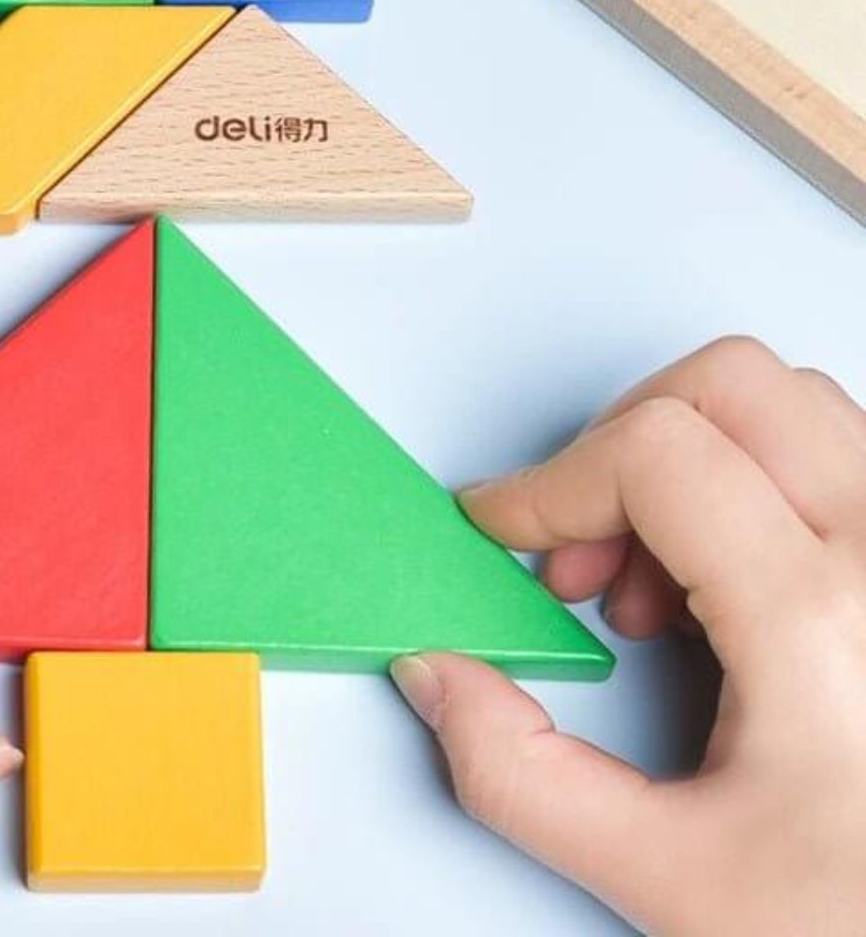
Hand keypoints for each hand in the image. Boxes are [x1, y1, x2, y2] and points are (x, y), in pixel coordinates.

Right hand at [390, 338, 865, 936]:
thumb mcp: (677, 883)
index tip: (503, 526)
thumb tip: (441, 677)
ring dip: (686, 460)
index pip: (654, 453)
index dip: (548, 481)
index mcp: (819, 621)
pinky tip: (722, 589)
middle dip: (618, 443)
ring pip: (787, 406)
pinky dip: (749, 483)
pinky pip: (831, 453)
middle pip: (729, 386)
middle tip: (577, 546)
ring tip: (651, 581)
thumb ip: (526, 777)